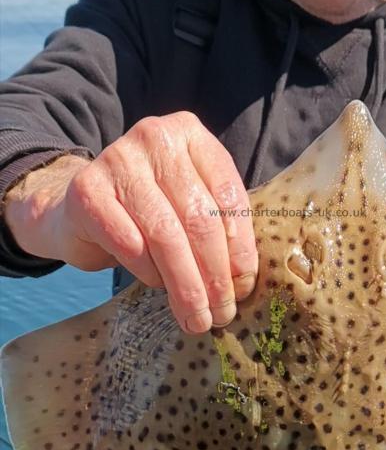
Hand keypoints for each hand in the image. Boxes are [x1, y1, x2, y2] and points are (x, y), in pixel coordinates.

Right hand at [4, 112, 257, 332]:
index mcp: (189, 133)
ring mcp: (118, 160)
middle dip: (215, 274)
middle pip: (198, 218)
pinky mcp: (87, 191)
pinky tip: (158, 286)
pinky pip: (130, 244)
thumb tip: (242, 280)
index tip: (244, 286)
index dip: (241, 247)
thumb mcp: (189, 201)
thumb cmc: (148, 207)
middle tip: (222, 312)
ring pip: (166, 235)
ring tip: (196, 317)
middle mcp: (155, 137)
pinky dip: (150, 273)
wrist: (77, 206)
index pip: (228, 194)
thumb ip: (218, 225)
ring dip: (186, 285)